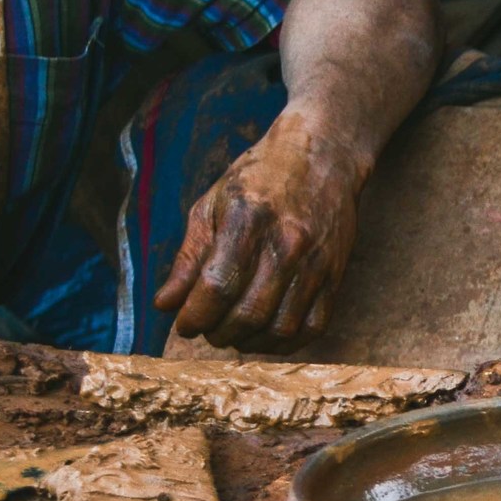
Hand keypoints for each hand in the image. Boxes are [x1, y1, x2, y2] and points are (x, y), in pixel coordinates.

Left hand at [153, 108, 361, 351]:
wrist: (322, 157)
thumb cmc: (259, 178)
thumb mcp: (212, 205)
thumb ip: (189, 258)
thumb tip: (165, 304)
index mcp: (248, 221)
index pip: (218, 285)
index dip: (195, 315)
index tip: (183, 324)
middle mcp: (287, 245)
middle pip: (248, 312)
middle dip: (218, 332)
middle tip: (207, 329)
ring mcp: (316, 263)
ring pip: (281, 327)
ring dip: (250, 341)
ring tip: (233, 333)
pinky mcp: (336, 276)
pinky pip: (314, 327)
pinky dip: (286, 342)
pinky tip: (265, 334)